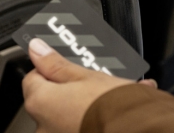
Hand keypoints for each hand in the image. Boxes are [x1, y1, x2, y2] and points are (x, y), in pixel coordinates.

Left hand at [22, 38, 155, 132]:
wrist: (140, 131)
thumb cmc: (113, 107)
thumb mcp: (85, 75)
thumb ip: (56, 64)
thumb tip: (36, 49)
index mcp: (40, 103)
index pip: (33, 77)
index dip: (51, 67)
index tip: (67, 64)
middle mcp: (44, 128)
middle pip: (51, 99)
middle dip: (71, 88)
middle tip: (92, 79)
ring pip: (69, 114)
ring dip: (85, 104)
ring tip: (112, 93)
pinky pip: (81, 125)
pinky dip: (95, 118)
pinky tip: (117, 109)